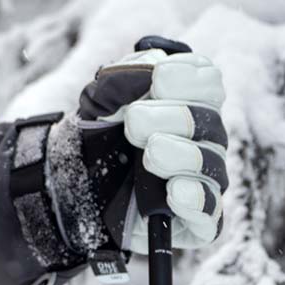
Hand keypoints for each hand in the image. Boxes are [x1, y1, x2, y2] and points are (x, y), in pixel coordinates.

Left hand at [0, 41, 227, 284]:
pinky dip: (195, 200)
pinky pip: (209, 211)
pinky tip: (174, 192)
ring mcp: (202, 179)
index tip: (157, 79)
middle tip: (132, 124)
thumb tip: (147, 65)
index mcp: (187, 103)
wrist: (73, 185)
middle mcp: (203, 139)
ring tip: (149, 154)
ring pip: (211, 163)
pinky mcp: (195, 218)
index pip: (208, 82)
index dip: (188, 76)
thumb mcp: (96, 104)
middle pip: (209, 120)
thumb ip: (116, 81)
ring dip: (180, 155)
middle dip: (170, 116)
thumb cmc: (96, 137)